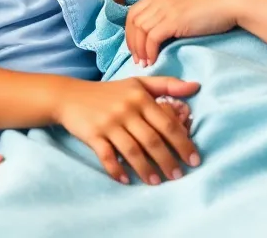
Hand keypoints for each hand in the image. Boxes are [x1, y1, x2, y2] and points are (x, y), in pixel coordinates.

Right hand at [54, 77, 199, 185]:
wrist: (70, 96)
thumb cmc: (110, 92)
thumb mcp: (138, 83)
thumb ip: (167, 84)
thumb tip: (196, 86)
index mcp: (140, 97)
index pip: (166, 123)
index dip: (182, 142)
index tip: (194, 159)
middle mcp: (126, 109)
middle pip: (152, 139)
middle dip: (167, 160)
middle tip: (178, 176)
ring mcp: (109, 123)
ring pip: (132, 150)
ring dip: (145, 169)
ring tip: (157, 182)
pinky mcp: (92, 135)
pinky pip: (107, 156)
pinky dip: (116, 169)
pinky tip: (126, 180)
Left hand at [126, 0, 252, 65]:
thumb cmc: (217, 1)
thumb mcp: (188, 0)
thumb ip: (174, 9)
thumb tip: (167, 27)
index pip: (135, 11)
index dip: (132, 31)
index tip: (137, 46)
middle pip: (133, 21)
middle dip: (132, 42)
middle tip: (137, 58)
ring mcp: (165, 7)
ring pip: (140, 30)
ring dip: (140, 49)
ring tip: (145, 63)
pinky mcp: (173, 20)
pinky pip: (151, 38)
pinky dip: (149, 51)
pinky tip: (153, 60)